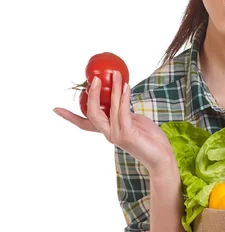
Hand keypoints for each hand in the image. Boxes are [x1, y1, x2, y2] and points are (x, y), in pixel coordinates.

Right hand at [53, 70, 175, 173]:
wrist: (162, 157)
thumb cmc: (150, 139)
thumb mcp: (133, 121)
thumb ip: (123, 112)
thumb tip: (119, 95)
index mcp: (108, 131)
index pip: (84, 124)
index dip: (70, 116)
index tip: (55, 108)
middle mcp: (109, 134)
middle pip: (91, 114)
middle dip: (90, 95)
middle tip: (93, 79)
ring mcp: (117, 135)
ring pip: (109, 108)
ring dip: (113, 89)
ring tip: (116, 74)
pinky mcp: (128, 134)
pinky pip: (123, 112)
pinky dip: (123, 98)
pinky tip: (126, 86)